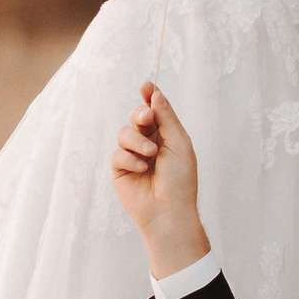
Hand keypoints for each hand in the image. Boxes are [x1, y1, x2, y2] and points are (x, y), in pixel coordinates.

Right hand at [110, 82, 208, 275]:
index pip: (155, 111)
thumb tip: (155, 93)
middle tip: (147, 119)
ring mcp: (133, 156)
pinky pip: (117, 153)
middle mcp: (149, 143)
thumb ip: (166, 117)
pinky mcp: (120, 170)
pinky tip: (142, 170)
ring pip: (124, 133)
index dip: (149, 97)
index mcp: (167, 136)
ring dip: (138, 141)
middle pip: (137, 117)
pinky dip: (131, 159)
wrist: (168, 211)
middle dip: (141, 114)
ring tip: (151, 155)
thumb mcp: (178, 143)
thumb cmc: (180, 180)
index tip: (146, 86)